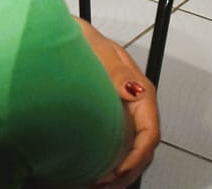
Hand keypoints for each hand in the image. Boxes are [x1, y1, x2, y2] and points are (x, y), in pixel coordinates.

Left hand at [78, 21, 160, 186]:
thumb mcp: (100, 51)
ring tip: (99, 184)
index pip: (149, 133)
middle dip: (127, 172)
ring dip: (119, 172)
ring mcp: (121, 113)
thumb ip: (118, 71)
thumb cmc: (82, 41)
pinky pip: (116, 146)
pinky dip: (109, 163)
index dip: (136, 157)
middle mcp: (133, 105)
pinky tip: (92, 171)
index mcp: (139, 91)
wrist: (62, 36)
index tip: (117, 173)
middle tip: (104, 185)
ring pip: (130, 150)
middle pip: (142, 148)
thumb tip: (134, 90)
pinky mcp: (108, 118)